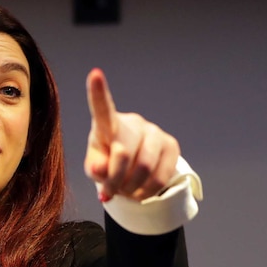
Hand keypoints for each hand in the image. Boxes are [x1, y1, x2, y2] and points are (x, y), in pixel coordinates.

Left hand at [84, 68, 179, 201]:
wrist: (133, 170)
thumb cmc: (107, 163)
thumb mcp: (95, 167)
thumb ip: (95, 167)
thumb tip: (102, 169)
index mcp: (108, 125)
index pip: (103, 109)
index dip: (98, 92)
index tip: (94, 74)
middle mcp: (134, 123)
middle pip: (124, 154)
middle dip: (115, 181)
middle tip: (109, 192)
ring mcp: (155, 132)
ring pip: (144, 168)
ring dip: (131, 189)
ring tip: (124, 192)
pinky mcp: (172, 146)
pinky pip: (160, 177)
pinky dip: (146, 192)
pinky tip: (139, 192)